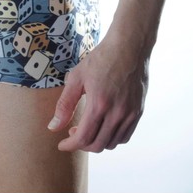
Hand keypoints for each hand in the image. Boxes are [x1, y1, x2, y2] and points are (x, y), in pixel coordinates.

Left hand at [47, 33, 149, 151]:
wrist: (129, 47)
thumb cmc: (101, 59)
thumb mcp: (77, 77)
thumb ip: (65, 104)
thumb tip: (53, 127)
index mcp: (99, 104)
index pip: (83, 137)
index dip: (70, 145)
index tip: (61, 144)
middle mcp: (117, 113)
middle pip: (97, 145)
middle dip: (81, 144)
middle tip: (72, 134)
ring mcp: (130, 114)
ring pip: (112, 143)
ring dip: (96, 142)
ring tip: (87, 128)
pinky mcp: (138, 112)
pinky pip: (125, 136)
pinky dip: (112, 138)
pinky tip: (103, 126)